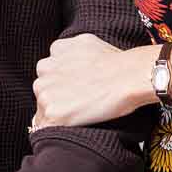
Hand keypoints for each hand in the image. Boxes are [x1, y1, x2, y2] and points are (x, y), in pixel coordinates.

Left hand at [32, 34, 153, 129]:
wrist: (128, 77)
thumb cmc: (119, 64)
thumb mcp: (90, 44)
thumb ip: (73, 52)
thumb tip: (74, 64)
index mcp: (57, 49)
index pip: (50, 70)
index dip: (64, 81)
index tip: (78, 88)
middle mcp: (45, 68)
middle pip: (44, 88)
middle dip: (58, 96)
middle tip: (81, 101)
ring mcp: (46, 91)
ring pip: (43, 108)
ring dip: (57, 112)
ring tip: (81, 112)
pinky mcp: (52, 113)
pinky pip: (45, 127)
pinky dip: (58, 128)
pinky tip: (75, 123)